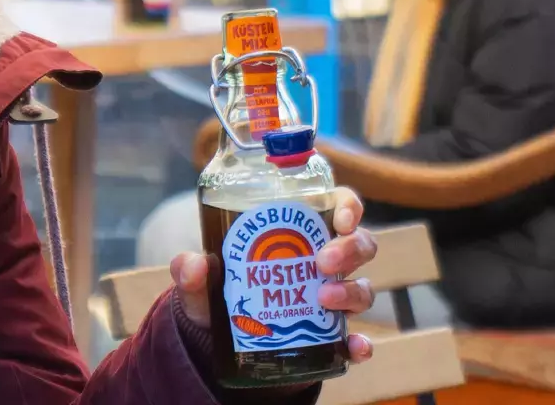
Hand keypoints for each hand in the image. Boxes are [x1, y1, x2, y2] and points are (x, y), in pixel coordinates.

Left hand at [171, 186, 375, 363]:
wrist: (223, 343)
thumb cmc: (220, 293)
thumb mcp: (201, 281)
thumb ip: (191, 271)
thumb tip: (194, 264)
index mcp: (300, 232)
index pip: (338, 205)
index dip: (349, 205)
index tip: (342, 216)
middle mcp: (324, 261)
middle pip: (359, 243)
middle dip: (349, 248)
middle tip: (323, 260)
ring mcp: (332, 298)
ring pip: (362, 287)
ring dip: (351, 291)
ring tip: (323, 300)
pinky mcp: (331, 338)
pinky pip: (355, 340)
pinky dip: (359, 344)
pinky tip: (356, 348)